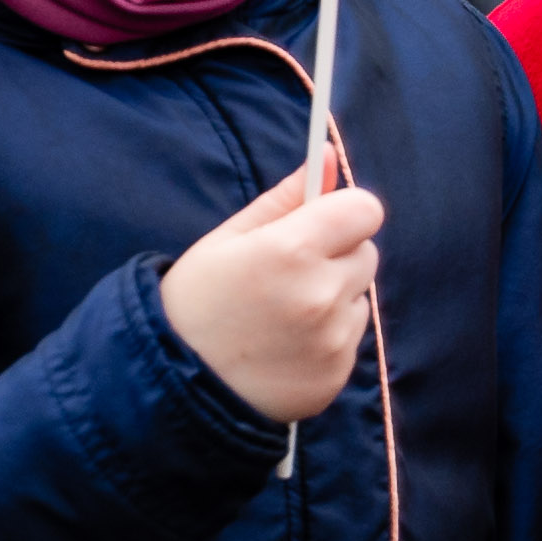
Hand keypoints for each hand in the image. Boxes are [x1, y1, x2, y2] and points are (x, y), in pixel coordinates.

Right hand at [160, 168, 386, 423]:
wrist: (176, 386)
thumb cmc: (195, 302)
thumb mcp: (228, 240)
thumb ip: (285, 196)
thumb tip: (325, 154)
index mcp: (291, 250)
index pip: (365, 210)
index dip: (345, 212)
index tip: (322, 223)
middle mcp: (320, 294)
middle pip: (366, 252)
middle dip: (337, 255)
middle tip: (288, 273)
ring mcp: (332, 340)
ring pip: (359, 296)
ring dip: (335, 297)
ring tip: (282, 314)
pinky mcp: (336, 375)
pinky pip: (350, 338)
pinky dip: (329, 337)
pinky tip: (286, 345)